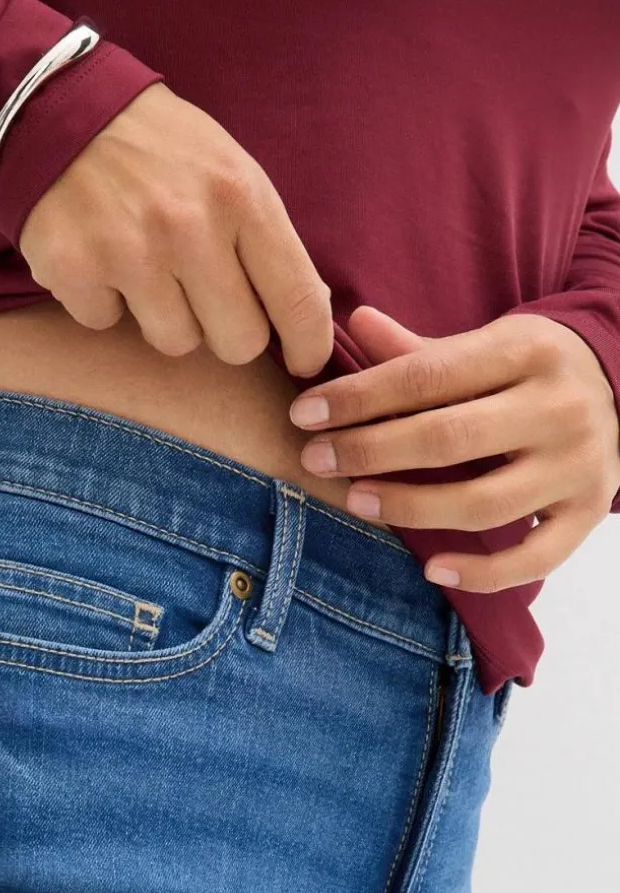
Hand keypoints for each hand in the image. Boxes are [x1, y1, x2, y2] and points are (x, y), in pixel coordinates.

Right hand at [17, 82, 333, 377]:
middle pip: (239, 343)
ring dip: (162, 315)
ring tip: (143, 264)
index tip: (303, 362)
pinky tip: (97, 255)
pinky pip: (106, 323)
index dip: (307, 345)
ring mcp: (130, 252)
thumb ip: (264, 239)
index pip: (296, 298)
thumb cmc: (158, 148)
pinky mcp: (75, 270)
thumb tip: (307, 314)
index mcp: (241, 196)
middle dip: (224, 330)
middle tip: (202, 297)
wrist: (59, 107)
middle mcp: (190, 227)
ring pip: (176, 342)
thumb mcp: (229, 170)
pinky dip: (102, 298)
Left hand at [289, 305, 619, 591]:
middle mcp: (559, 408)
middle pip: (447, 439)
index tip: (305, 415)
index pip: (427, 378)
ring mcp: (579, 465)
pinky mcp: (587, 512)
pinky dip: (482, 572)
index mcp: (527, 352)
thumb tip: (353, 320)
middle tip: (315, 460)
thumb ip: (421, 352)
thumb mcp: (487, 344)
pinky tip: (431, 567)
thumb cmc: (531, 370)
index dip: (359, 399)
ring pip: (481, 503)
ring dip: (409, 508)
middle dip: (370, 452)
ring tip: (356, 501)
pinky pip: (533, 557)